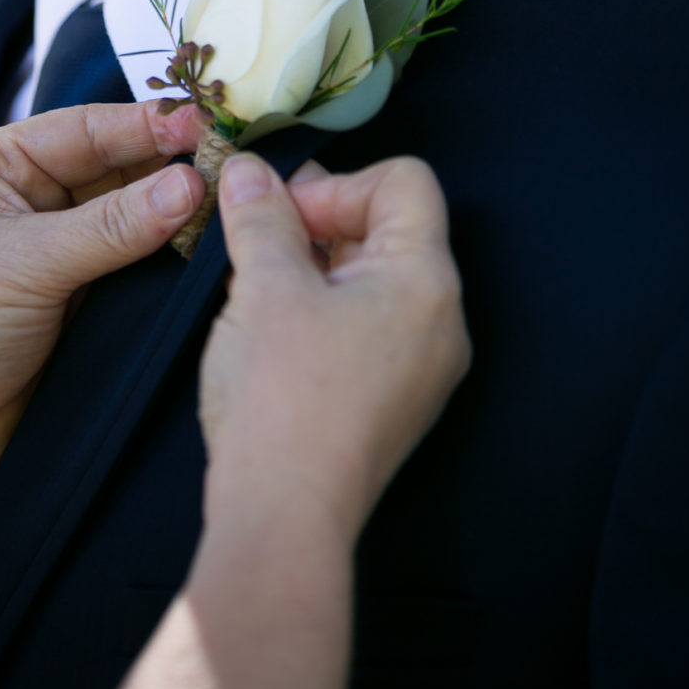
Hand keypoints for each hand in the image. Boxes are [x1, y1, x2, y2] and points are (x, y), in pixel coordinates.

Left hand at [0, 100, 205, 499]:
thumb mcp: (25, 263)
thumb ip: (112, 225)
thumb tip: (191, 187)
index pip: (83, 129)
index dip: (143, 124)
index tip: (202, 124)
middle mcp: (32, 200)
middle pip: (116, 167)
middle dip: (169, 165)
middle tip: (230, 162)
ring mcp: (61, 251)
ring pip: (134, 216)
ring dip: (176, 211)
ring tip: (231, 201)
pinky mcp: (86, 300)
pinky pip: (138, 266)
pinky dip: (171, 257)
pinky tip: (208, 248)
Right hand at [199, 153, 469, 537]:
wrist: (285, 516)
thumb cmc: (284, 400)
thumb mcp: (264, 287)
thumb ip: (260, 217)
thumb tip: (248, 172)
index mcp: (426, 282)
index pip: (404, 182)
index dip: (337, 183)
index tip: (282, 213)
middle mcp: (440, 322)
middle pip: (389, 228)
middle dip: (318, 221)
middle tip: (258, 239)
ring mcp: (422, 367)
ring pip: (372, 279)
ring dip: (314, 265)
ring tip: (258, 286)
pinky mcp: (394, 400)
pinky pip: (367, 327)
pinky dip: (322, 309)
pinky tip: (272, 331)